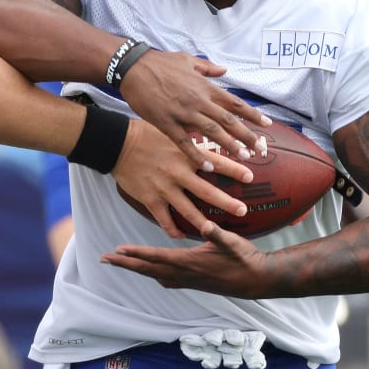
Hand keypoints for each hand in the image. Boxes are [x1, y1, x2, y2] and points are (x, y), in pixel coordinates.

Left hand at [100, 221, 266, 296]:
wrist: (258, 281)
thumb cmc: (245, 259)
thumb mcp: (232, 242)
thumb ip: (217, 234)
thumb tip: (205, 225)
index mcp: (190, 262)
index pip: (156, 257)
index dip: (136, 253)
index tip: (117, 250)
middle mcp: (185, 274)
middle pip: (148, 269)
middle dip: (126, 264)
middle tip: (104, 259)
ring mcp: (189, 281)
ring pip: (155, 275)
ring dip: (136, 269)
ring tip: (121, 263)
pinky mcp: (194, 283)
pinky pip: (167, 280)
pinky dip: (154, 275)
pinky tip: (153, 273)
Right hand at [111, 121, 251, 238]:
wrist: (117, 144)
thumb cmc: (144, 133)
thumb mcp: (171, 131)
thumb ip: (190, 140)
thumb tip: (208, 138)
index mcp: (185, 153)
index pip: (215, 162)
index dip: (234, 170)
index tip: (250, 177)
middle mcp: (178, 172)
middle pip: (207, 191)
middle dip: (227, 202)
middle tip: (243, 210)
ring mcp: (164, 187)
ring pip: (188, 210)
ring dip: (204, 222)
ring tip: (216, 230)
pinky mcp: (150, 198)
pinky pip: (164, 219)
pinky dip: (173, 230)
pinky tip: (181, 237)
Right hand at [118, 49, 271, 168]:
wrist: (133, 68)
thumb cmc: (160, 62)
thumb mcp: (187, 60)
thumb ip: (208, 68)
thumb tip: (225, 70)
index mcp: (205, 87)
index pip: (234, 103)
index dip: (252, 114)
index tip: (267, 124)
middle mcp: (198, 101)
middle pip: (228, 121)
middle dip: (247, 136)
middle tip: (260, 149)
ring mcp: (183, 113)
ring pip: (212, 133)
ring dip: (229, 146)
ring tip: (243, 158)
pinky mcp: (167, 123)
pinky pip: (185, 142)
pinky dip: (197, 154)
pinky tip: (208, 165)